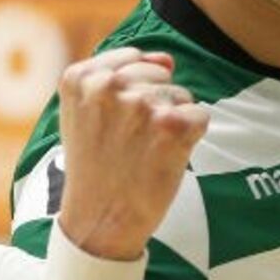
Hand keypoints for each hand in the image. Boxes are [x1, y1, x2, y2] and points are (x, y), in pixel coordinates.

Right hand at [57, 47, 208, 259]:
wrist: (100, 220)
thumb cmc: (96, 166)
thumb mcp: (84, 113)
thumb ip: (116, 74)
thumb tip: (167, 58)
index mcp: (80, 77)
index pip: (131, 59)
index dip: (131, 93)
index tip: (114, 125)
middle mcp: (108, 84)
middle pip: (158, 74)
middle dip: (154, 104)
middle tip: (131, 142)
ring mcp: (140, 103)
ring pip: (181, 94)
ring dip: (172, 123)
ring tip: (145, 151)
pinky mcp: (172, 124)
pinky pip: (200, 115)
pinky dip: (191, 137)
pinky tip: (164, 158)